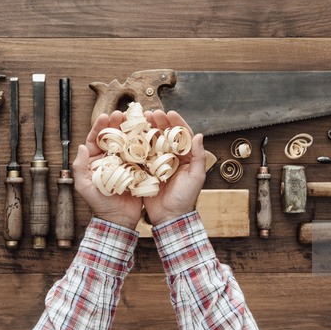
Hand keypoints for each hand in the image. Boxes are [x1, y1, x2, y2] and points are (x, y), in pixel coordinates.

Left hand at [72, 112, 142, 229]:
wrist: (119, 219)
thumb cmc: (99, 204)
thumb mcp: (85, 187)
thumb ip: (80, 168)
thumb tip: (81, 147)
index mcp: (96, 161)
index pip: (95, 140)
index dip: (99, 127)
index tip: (105, 116)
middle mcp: (110, 159)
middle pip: (112, 137)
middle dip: (116, 124)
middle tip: (122, 113)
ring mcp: (125, 163)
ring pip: (127, 142)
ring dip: (130, 130)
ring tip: (135, 119)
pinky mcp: (137, 169)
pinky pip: (140, 153)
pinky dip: (143, 143)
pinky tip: (147, 133)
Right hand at [143, 110, 205, 225]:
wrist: (170, 217)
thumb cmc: (186, 198)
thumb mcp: (196, 177)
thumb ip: (199, 156)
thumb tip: (199, 135)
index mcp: (185, 156)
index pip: (181, 135)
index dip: (176, 122)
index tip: (169, 112)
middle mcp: (171, 157)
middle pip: (165, 134)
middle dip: (159, 122)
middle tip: (151, 113)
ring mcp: (157, 163)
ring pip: (152, 141)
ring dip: (147, 129)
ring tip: (140, 120)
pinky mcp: (146, 170)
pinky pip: (141, 155)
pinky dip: (136, 144)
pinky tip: (131, 135)